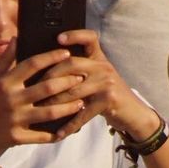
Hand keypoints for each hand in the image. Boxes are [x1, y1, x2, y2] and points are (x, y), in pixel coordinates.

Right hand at [0, 42, 86, 154]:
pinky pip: (42, 136)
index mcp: (5, 83)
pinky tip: (68, 128)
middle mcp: (12, 100)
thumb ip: (4, 60)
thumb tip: (17, 38)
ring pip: (50, 112)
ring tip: (81, 101)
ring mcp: (15, 120)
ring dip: (68, 107)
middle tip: (81, 77)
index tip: (66, 53)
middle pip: (47, 87)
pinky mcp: (17, 138)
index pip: (32, 64)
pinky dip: (56, 133)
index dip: (51, 57)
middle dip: (67, 81)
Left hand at [40, 30, 158, 142]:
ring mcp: (106, 83)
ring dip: (54, 102)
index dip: (75, 35)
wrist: (133, 112)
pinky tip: (59, 132)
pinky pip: (83, 113)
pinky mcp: (108, 100)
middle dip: (50, 75)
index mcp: (99, 58)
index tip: (59, 38)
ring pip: (73, 90)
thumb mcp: (98, 77)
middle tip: (36, 87)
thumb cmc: (108, 94)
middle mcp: (103, 67)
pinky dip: (70, 125)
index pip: (89, 38)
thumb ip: (81, 71)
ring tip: (40, 110)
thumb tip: (49, 70)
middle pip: (72, 64)